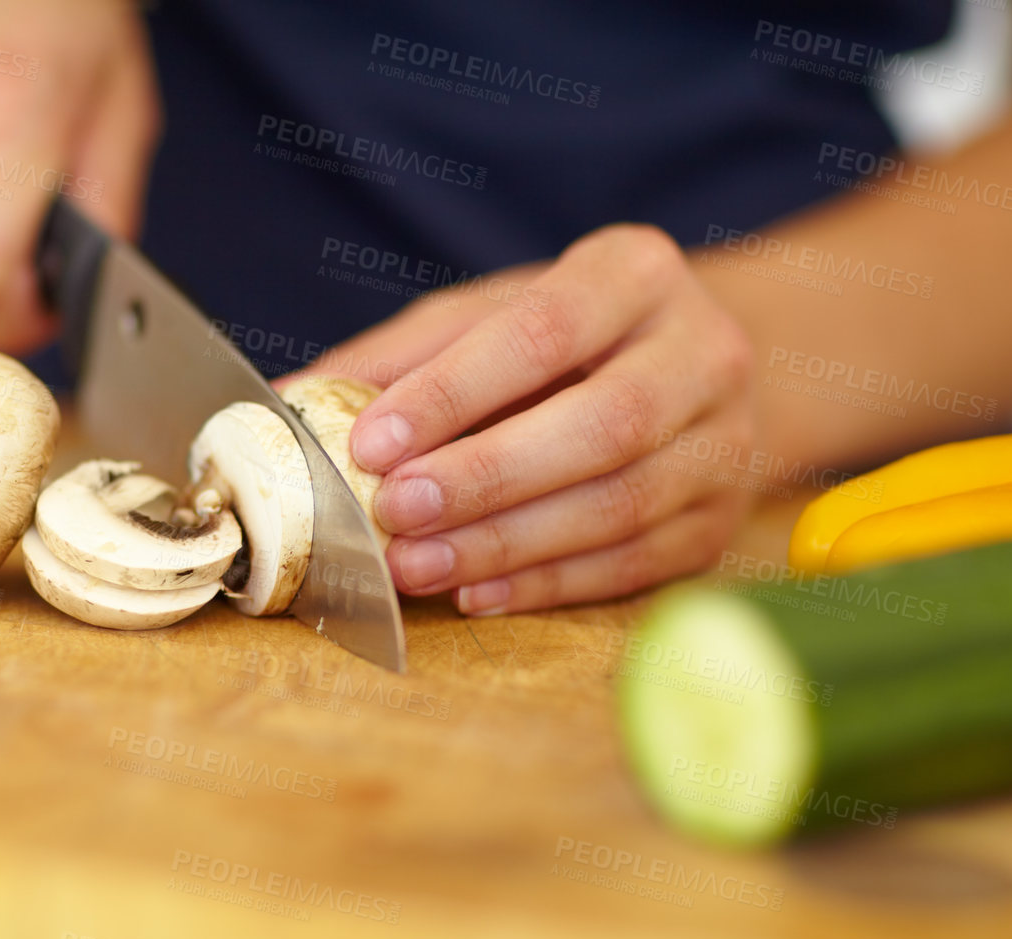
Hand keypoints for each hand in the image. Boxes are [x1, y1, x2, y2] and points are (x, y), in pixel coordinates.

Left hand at [323, 225, 756, 614]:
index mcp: (636, 274)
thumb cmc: (567, 338)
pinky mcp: (720, 521)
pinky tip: (476, 591)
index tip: (372, 440)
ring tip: (416, 566)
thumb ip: (399, 356)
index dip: (455, 392)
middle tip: (395, 512)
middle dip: (486, 478)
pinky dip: (547, 584)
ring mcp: (726, 442)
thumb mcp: (488, 316)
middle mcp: (703, 352)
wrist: (692, 368)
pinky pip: (634, 564)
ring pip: (621, 504)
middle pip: (603, 426)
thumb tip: (284, 406)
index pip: (543, 332)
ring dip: (506, 544)